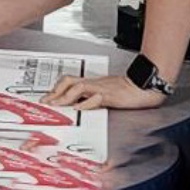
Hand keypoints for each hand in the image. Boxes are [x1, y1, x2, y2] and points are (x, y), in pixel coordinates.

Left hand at [40, 74, 165, 110]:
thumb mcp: (105, 90)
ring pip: (78, 88)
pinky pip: (96, 98)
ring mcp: (101, 88)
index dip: (56, 88)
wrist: (143, 85)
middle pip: (68, 81)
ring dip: (65, 97)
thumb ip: (92, 95)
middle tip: (46, 101)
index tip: (47, 97)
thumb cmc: (127, 89)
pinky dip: (86, 103)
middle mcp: (93, 83)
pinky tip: (78, 108)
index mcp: (91, 82)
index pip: (68, 81)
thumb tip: (79, 103)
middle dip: (55, 91)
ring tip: (56, 104)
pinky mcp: (110, 96)